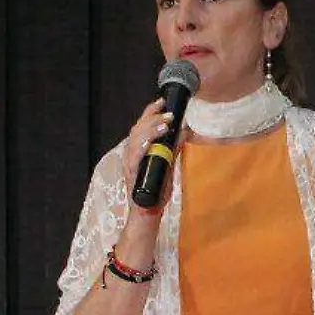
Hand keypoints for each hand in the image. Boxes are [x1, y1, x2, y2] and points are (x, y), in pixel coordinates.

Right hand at [120, 98, 174, 213]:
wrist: (148, 213)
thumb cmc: (156, 190)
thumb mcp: (169, 165)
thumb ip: (173, 149)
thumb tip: (184, 131)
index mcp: (138, 149)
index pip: (142, 125)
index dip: (151, 112)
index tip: (163, 101)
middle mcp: (131, 154)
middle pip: (137, 128)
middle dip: (153, 117)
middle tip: (169, 113)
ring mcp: (130, 163)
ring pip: (135, 139)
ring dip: (150, 129)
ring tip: (165, 124)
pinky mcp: (131, 174)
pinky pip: (134, 157)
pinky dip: (142, 147)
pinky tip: (151, 141)